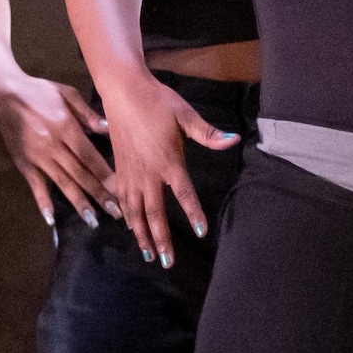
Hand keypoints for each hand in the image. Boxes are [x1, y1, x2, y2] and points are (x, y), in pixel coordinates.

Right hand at [0, 70, 112, 220]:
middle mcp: (53, 145)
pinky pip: (35, 185)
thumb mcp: (67, 93)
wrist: (4, 94)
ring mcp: (37, 157)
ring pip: (62, 183)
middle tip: (116, 213)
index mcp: (65, 127)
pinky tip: (51, 219)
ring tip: (92, 221)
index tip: (121, 191)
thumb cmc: (39, 91)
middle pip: (80, 174)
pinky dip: (42, 202)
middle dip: (99, 195)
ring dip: (78, 203)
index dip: (106, 176)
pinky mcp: (24, 163)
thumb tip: (107, 130)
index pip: (90, 157)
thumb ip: (87, 113)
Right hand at [94, 67, 239, 265]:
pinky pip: (122, 199)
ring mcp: (130, 172)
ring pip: (135, 210)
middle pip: (154, 213)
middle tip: (166, 262)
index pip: (184, 194)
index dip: (193, 214)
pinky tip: (129, 226)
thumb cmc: (158, 101)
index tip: (202, 233)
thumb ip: (208, 133)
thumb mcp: (185, 115)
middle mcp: (147, 173)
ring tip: (147, 254)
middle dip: (161, 239)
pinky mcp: (119, 168)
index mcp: (167, 161)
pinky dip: (126, 216)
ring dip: (141, 234)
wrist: (123, 90)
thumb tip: (233, 140)